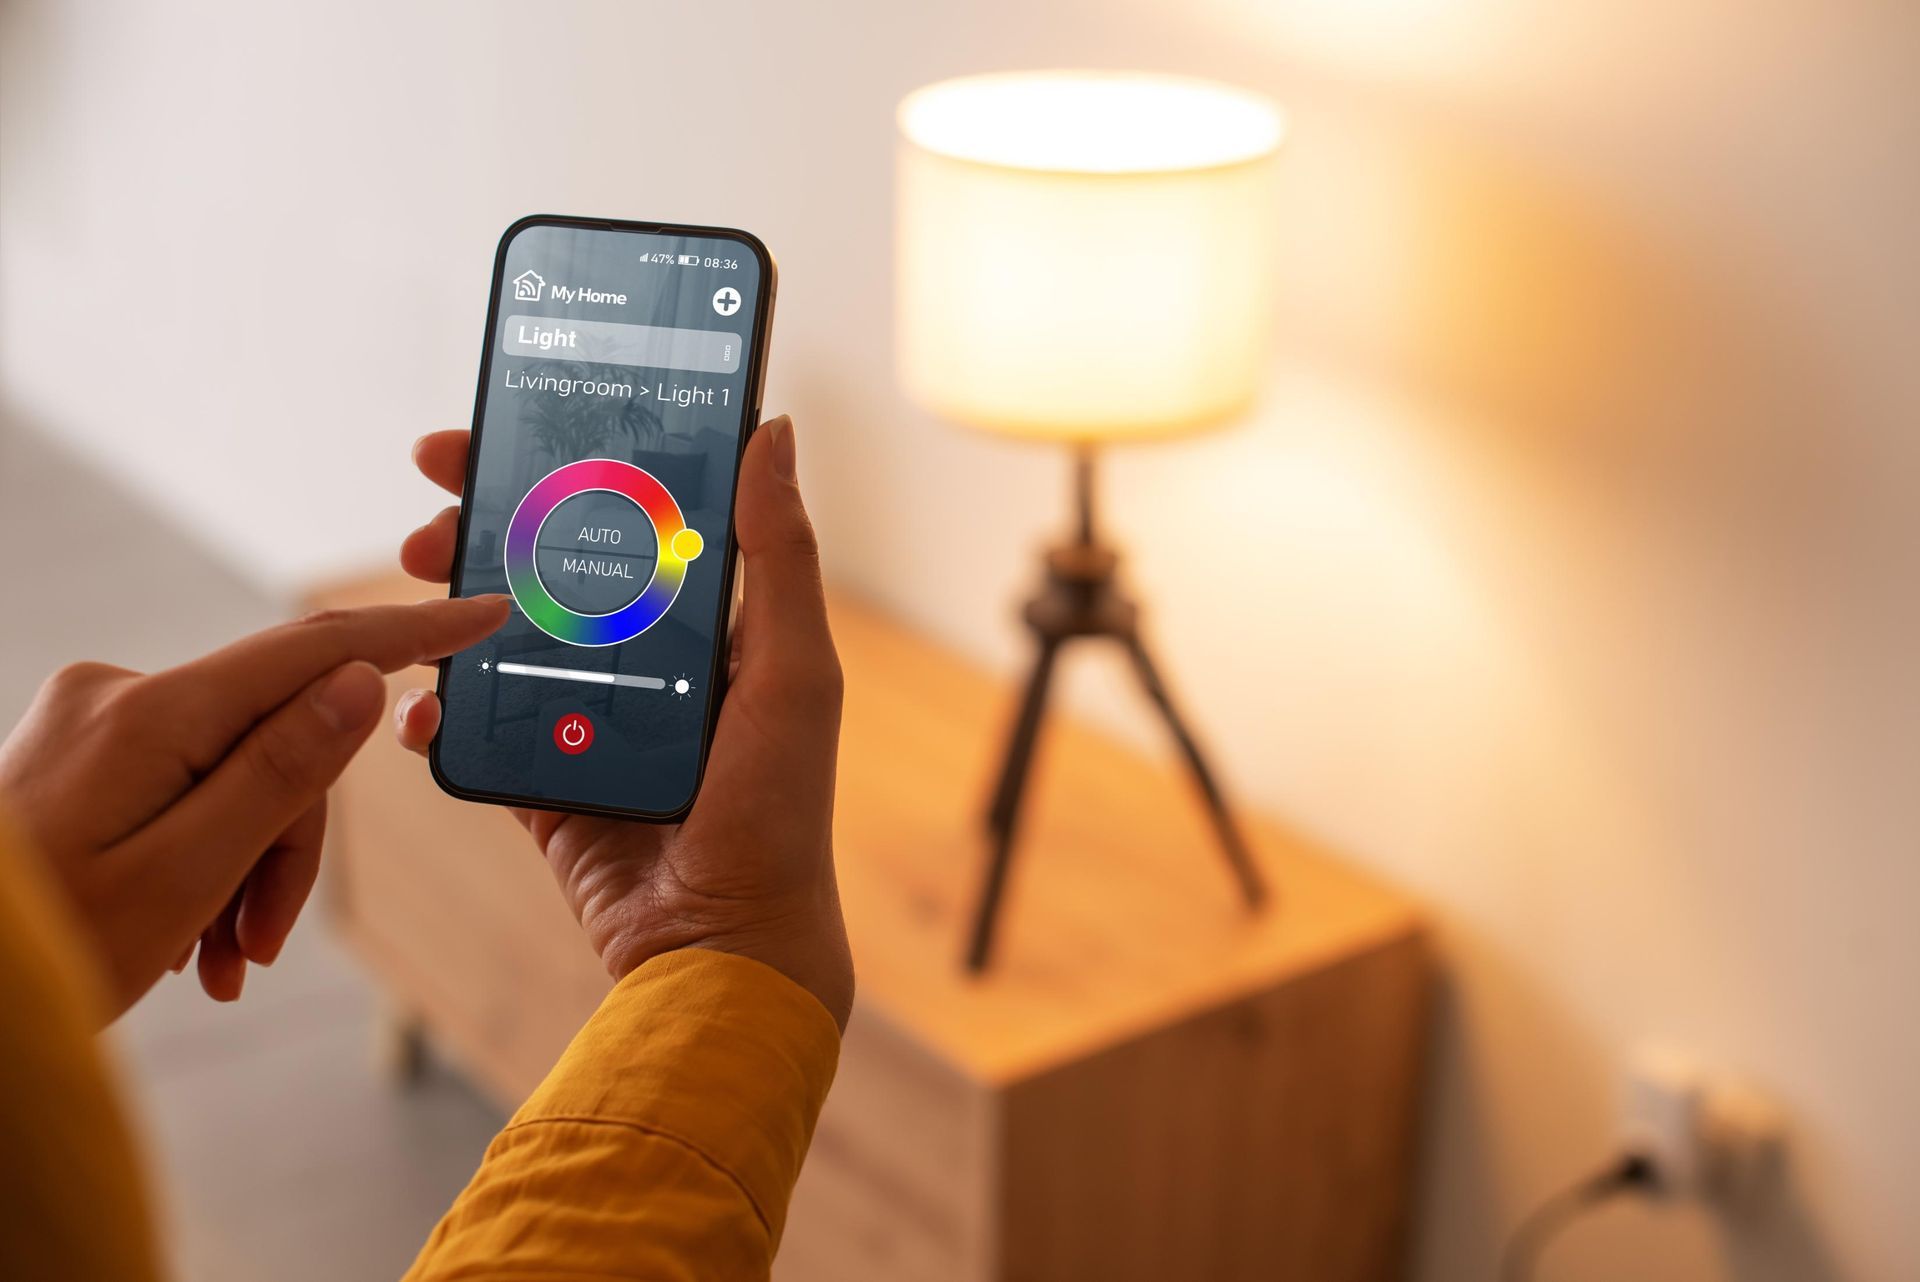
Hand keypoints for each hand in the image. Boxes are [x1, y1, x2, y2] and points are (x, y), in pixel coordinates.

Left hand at [0, 597, 509, 1018]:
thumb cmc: (45, 951)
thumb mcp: (183, 875)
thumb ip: (279, 771)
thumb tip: (359, 681)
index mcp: (150, 716)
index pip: (313, 650)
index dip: (409, 632)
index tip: (482, 611)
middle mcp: (120, 696)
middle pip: (276, 739)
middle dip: (287, 843)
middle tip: (257, 947)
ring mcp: (97, 723)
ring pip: (236, 774)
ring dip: (245, 870)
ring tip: (216, 963)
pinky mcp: (85, 754)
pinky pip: (187, 788)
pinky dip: (204, 861)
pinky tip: (185, 940)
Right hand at [396, 416, 853, 1028]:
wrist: (723, 943)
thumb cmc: (778, 807)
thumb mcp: (792, 671)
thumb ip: (778, 556)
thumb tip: (770, 431)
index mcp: (703, 623)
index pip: (626, 519)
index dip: (565, 468)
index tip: (501, 430)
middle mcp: (642, 661)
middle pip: (546, 568)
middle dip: (482, 526)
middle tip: (434, 506)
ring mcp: (584, 720)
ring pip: (496, 638)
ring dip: (444, 605)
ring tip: (413, 583)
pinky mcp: (541, 781)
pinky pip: (475, 731)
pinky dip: (435, 712)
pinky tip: (418, 705)